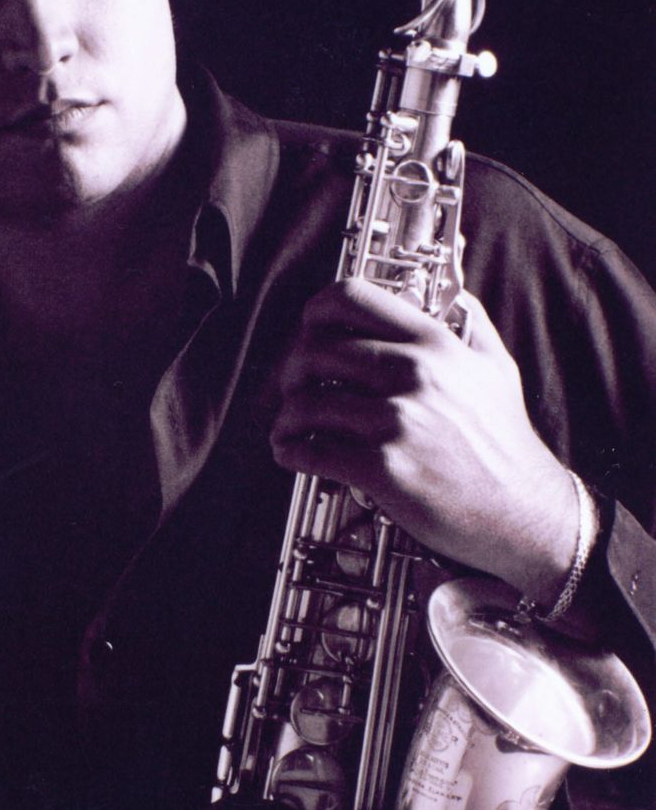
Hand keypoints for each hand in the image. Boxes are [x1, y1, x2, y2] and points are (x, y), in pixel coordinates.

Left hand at [269, 279, 576, 606]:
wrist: (523, 512)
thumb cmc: (506, 444)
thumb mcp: (496, 370)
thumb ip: (471, 327)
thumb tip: (455, 298)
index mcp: (434, 342)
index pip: (351, 298)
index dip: (315, 312)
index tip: (309, 329)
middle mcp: (412, 373)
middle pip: (314, 350)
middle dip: (291, 371)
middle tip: (293, 388)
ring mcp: (395, 420)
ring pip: (304, 403)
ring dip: (286, 418)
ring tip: (289, 428)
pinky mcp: (382, 468)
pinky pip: (310, 451)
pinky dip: (290, 452)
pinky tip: (293, 454)